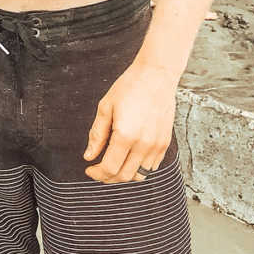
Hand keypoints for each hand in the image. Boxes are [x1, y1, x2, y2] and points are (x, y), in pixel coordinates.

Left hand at [83, 61, 176, 182]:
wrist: (156, 75)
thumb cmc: (129, 87)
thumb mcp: (105, 107)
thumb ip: (97, 135)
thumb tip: (89, 156)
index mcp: (125, 135)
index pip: (109, 168)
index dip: (97, 173)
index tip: (89, 169)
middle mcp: (143, 144)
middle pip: (124, 176)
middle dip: (108, 177)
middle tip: (98, 170)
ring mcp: (157, 145)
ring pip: (140, 175)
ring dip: (124, 175)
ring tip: (114, 164)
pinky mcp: (165, 143)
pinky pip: (152, 166)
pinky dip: (139, 168)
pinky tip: (129, 157)